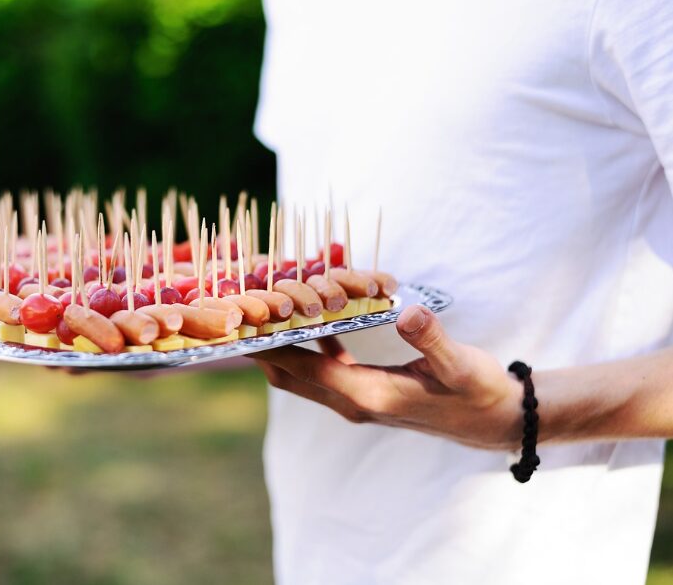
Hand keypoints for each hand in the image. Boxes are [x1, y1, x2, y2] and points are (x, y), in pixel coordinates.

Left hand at [252, 305, 523, 449]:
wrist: (493, 419)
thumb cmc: (478, 391)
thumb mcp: (460, 364)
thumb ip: (432, 340)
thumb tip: (407, 311)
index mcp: (368, 395)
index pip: (303, 369)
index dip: (270, 346)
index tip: (242, 323)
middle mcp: (353, 401)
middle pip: (289, 375)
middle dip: (261, 346)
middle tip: (236, 311)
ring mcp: (356, 397)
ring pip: (302, 372)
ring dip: (281, 344)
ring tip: (261, 310)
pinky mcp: (364, 388)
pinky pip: (324, 365)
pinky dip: (309, 343)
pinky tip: (305, 314)